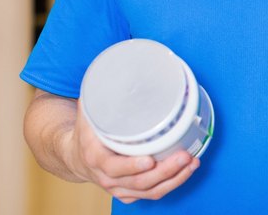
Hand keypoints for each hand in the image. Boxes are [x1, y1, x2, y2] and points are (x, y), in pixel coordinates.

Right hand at [67, 100, 199, 202]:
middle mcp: (107, 177)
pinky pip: (151, 194)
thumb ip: (101, 97)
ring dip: (174, 179)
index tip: (150, 159)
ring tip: (193, 163)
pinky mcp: (128, 192)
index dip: (132, 166)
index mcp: (96, 157)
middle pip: (139, 182)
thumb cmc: (86, 131)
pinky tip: (187, 171)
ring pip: (148, 192)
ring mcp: (119, 187)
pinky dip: (171, 185)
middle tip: (185, 156)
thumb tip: (116, 73)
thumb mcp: (88, 113)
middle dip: (165, 171)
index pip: (114, 167)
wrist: (74, 155)